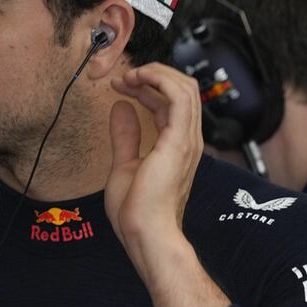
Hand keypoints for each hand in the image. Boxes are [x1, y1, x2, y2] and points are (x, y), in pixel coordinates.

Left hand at [106, 63, 202, 266]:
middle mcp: (187, 140)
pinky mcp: (179, 141)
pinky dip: (160, 80)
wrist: (145, 232)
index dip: (147, 88)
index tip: (120, 85)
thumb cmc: (137, 210)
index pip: (170, 104)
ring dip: (156, 74)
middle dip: (153, 76)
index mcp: (176, 146)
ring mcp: (186, 140)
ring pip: (185, 88)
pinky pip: (179, 97)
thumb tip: (122, 109)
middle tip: (124, 77)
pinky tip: (139, 79)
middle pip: (183, 90)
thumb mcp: (124, 164)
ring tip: (129, 75)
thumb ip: (125, 136)